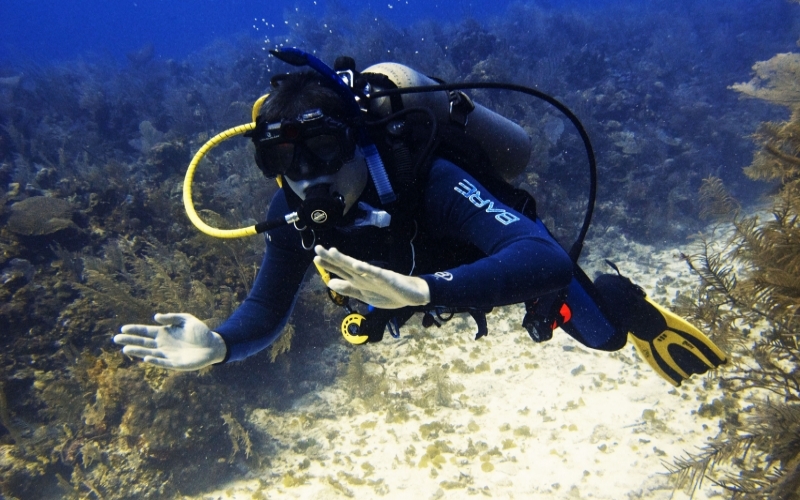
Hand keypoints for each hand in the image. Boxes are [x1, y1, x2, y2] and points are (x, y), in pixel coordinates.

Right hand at [114, 313, 226, 370]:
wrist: (213, 345)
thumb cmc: (200, 331)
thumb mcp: (186, 320)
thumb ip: (171, 318)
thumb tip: (155, 317)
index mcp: (165, 332)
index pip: (146, 331)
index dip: (135, 329)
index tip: (123, 328)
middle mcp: (163, 344)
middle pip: (143, 342)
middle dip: (130, 340)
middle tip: (116, 338)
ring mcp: (168, 354)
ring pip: (149, 353)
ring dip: (138, 351)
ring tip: (125, 348)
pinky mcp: (175, 363)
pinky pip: (162, 362)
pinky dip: (155, 360)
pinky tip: (146, 357)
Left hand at [314, 246, 429, 308]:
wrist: (412, 295)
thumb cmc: (389, 293)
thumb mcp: (364, 295)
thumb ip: (348, 289)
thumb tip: (330, 283)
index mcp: (359, 280)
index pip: (341, 271)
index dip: (329, 265)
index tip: (316, 258)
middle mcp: (365, 275)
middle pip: (346, 265)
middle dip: (332, 258)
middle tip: (318, 248)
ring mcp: (375, 276)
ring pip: (357, 266)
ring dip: (345, 260)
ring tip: (332, 252)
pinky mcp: (387, 278)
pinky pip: (375, 273)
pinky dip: (366, 269)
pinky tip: (356, 265)